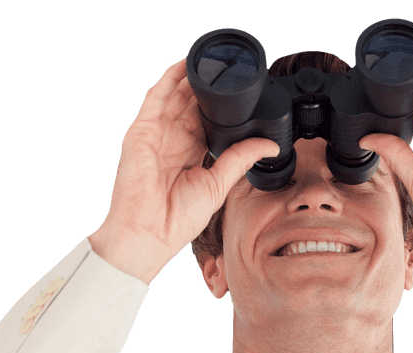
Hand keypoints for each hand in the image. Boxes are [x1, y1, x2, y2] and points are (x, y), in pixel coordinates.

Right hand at [88, 59, 278, 284]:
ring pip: (175, 95)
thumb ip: (240, 159)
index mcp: (191, 155)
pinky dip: (170, 79)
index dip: (221, 106)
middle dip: (208, 88)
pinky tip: (185, 65)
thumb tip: (270, 147)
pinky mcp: (142, 130)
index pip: (207, 122)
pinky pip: (156, 97)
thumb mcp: (217, 185)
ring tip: (212, 59)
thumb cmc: (177, 220)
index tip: (242, 92)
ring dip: (191, 77)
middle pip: (191, 104)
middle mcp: (173, 141)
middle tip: (229, 69)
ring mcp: (157, 133)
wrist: (149, 232)